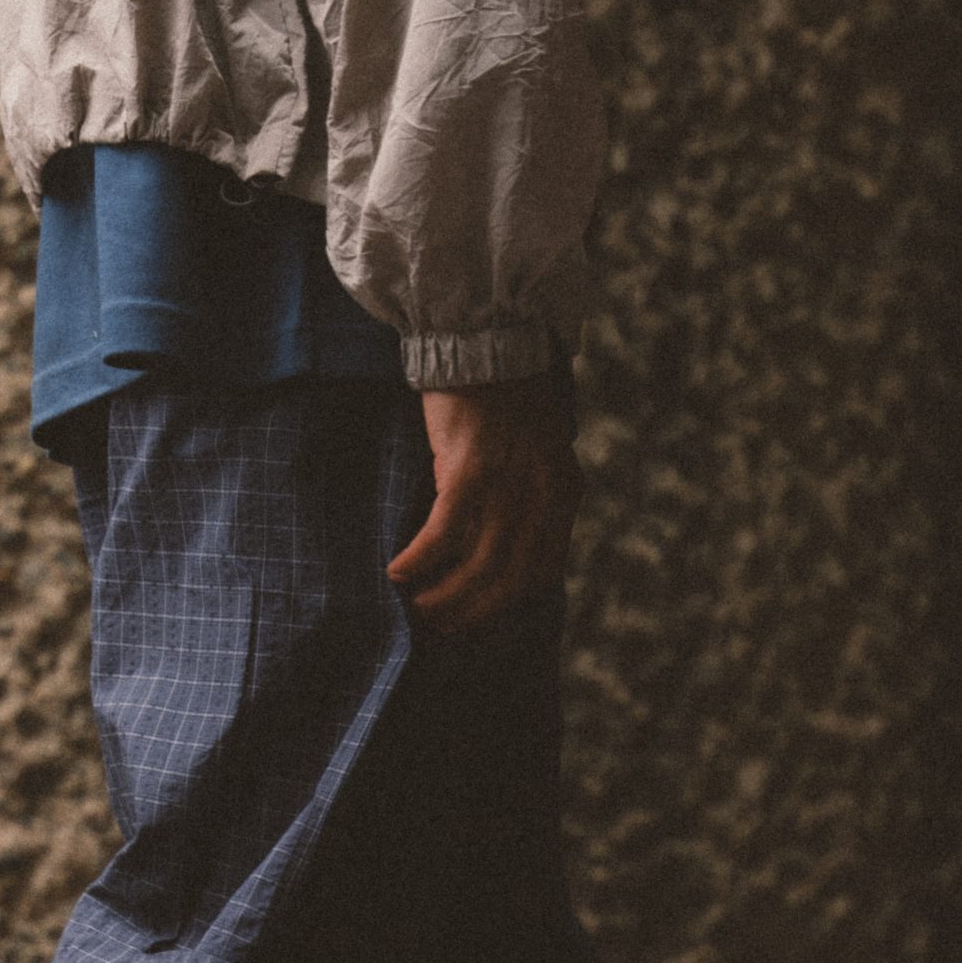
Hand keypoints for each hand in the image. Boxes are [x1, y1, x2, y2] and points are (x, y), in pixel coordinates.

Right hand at [386, 374, 583, 632]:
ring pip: (479, 566)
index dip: (505, 604)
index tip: (475, 617)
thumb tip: (499, 548)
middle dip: (472, 612)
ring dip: (444, 597)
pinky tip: (398, 572)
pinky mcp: (470, 469)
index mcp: (563, 491)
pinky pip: (444, 534)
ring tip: (415, 608)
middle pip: (510, 580)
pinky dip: (420, 560)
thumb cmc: (500, 394)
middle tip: (438, 625)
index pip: (544, 572)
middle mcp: (543, 493)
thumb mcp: (535, 452)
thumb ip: (530, 498)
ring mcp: (508, 483)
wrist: (481, 337)